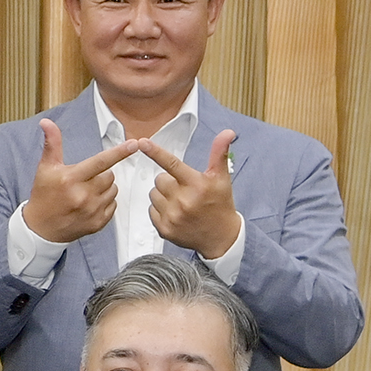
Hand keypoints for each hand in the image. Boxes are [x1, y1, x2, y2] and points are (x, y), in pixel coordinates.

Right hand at [24, 116, 137, 244]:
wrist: (41, 228)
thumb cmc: (43, 196)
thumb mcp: (45, 168)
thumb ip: (52, 144)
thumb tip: (46, 122)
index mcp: (71, 179)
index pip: (100, 162)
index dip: (119, 152)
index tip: (134, 144)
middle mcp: (83, 195)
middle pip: (110, 176)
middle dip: (102, 174)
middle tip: (86, 179)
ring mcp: (92, 211)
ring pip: (113, 190)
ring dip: (105, 188)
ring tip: (87, 192)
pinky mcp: (98, 223)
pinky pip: (113, 205)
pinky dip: (105, 202)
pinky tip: (90, 204)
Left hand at [144, 129, 243, 260]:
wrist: (221, 238)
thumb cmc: (220, 204)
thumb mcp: (221, 178)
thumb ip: (219, 153)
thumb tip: (228, 132)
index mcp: (197, 185)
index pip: (172, 164)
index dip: (155, 152)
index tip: (142, 142)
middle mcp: (183, 200)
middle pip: (159, 179)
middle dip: (169, 181)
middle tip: (184, 189)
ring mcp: (172, 216)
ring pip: (153, 194)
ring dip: (163, 195)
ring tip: (180, 202)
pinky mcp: (164, 229)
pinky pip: (151, 210)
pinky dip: (160, 210)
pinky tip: (175, 213)